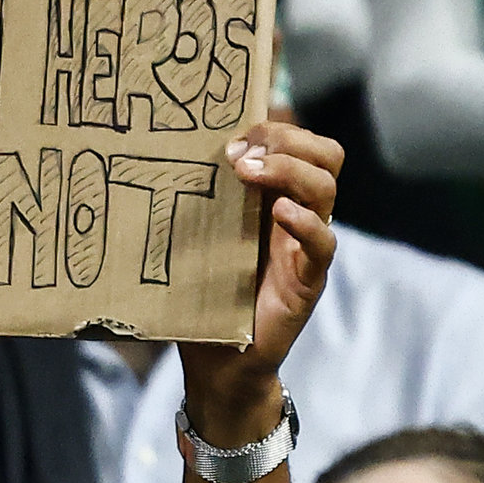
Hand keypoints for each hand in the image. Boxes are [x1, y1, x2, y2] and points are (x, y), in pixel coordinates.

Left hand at [179, 119, 345, 442]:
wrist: (216, 356)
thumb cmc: (198, 288)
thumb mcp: (192, 228)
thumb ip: (194, 192)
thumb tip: (156, 142)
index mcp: (273, 196)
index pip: (303, 142)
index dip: (278, 126)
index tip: (232, 133)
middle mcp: (297, 214)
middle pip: (326, 155)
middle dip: (287, 140)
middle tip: (241, 153)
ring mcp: (306, 247)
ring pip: (326, 188)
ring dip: (290, 171)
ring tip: (249, 175)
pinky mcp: (307, 280)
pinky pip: (324, 244)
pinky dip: (307, 224)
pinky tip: (279, 214)